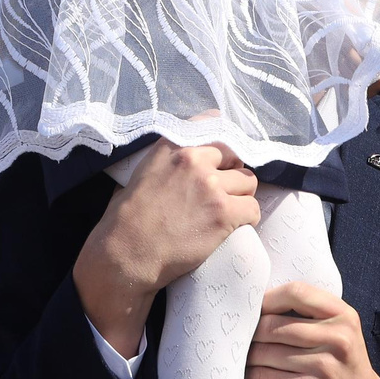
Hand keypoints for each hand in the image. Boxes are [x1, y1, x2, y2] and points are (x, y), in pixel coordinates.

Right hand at [73, 141, 258, 359]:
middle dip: (232, 173)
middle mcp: (193, 160)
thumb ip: (167, 161)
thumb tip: (184, 163)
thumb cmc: (125, 221)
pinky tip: (233, 226)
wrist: (126, 255)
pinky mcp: (223, 213)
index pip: (212, 123)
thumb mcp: (141, 174)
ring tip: (227, 211)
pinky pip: (253, 209)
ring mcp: (211, 186)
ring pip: (249, 182)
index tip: (222, 158)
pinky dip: (247, 219)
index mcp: (171, 147)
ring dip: (242, 196)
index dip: (221, 144)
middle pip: (235, 155)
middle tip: (223, 192)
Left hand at [247, 281, 379, 378]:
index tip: (253, 307)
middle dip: (250, 332)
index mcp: (344, 316)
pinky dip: (249, 376)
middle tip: (237, 337)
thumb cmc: (345, 369)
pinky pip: (263, 377)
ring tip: (239, 355)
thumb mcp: (343, 334)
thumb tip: (262, 303)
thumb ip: (314, 315)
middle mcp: (337, 338)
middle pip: (273, 325)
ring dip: (246, 356)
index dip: (268, 298)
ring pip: (264, 352)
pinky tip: (245, 376)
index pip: (297, 292)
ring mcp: (323, 366)